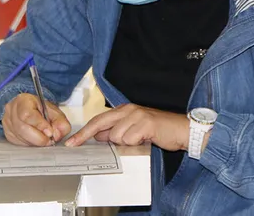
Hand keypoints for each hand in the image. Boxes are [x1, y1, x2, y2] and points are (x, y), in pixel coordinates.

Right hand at [3, 93, 71, 146]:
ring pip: (20, 138)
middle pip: (22, 128)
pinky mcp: (7, 133)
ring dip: (35, 142)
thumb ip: (60, 122)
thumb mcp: (54, 111)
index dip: (39, 125)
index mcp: (23, 100)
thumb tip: (56, 135)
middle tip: (49, 140)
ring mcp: (7, 122)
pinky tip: (35, 140)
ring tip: (44, 140)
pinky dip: (29, 144)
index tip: (50, 132)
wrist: (29, 109)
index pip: (27, 114)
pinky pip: (18, 143)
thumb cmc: (41, 109)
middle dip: (38, 138)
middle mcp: (11, 110)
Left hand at [65, 104, 188, 151]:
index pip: (99, 120)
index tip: (72, 142)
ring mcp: (137, 115)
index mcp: (124, 110)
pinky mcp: (146, 123)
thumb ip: (117, 131)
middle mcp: (129, 110)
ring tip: (139, 141)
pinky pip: (130, 139)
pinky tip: (145, 140)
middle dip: (86, 135)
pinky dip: (135, 144)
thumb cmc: (158, 131)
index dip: (84, 131)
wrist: (181, 130)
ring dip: (125, 143)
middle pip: (101, 123)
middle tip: (74, 145)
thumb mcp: (134, 130)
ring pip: (116, 136)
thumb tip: (99, 136)